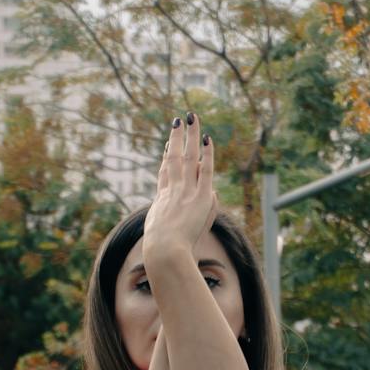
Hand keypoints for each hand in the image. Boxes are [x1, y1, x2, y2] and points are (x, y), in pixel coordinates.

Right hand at [141, 110, 217, 265]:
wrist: (165, 252)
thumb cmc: (163, 251)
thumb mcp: (164, 235)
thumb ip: (180, 219)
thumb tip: (192, 206)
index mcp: (161, 200)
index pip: (165, 174)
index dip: (167, 157)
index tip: (169, 145)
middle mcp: (172, 190)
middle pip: (174, 158)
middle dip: (177, 138)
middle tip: (178, 120)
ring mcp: (186, 192)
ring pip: (188, 157)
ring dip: (190, 136)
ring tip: (191, 117)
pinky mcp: (200, 197)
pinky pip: (205, 170)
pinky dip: (207, 154)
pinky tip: (207, 139)